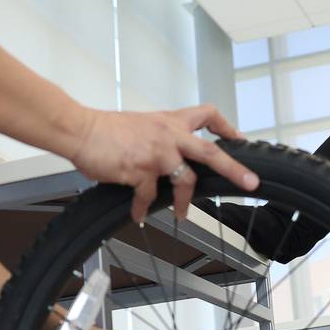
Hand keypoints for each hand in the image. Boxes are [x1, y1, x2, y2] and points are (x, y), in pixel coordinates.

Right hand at [72, 105, 258, 222]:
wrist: (80, 130)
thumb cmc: (105, 128)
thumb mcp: (141, 123)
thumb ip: (161, 135)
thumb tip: (171, 154)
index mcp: (170, 121)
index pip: (208, 115)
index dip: (227, 127)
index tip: (238, 139)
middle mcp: (168, 135)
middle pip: (211, 152)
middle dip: (234, 169)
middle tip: (250, 183)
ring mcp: (157, 154)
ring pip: (185, 180)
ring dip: (184, 201)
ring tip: (181, 214)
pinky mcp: (141, 171)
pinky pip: (149, 196)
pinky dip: (143, 208)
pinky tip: (138, 215)